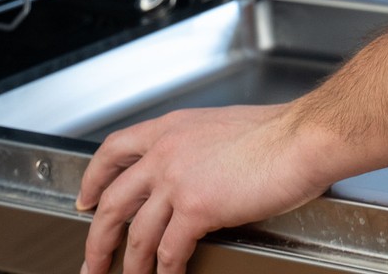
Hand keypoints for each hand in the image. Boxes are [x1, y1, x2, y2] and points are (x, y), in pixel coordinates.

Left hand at [75, 103, 338, 273]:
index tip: (86, 199)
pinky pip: (169, 251)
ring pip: (137, 233)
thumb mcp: (221, 128)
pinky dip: (165, 272)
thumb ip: (197, 148)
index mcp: (171, 129)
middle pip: (112, 201)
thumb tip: (194, 173)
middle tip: (91, 261)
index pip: (114, 150)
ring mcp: (177, 180)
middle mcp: (166, 152)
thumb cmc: (278, 133)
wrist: (301, 139)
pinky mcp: (197, 208)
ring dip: (129, 264)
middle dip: (97, 238)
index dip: (93, 178)